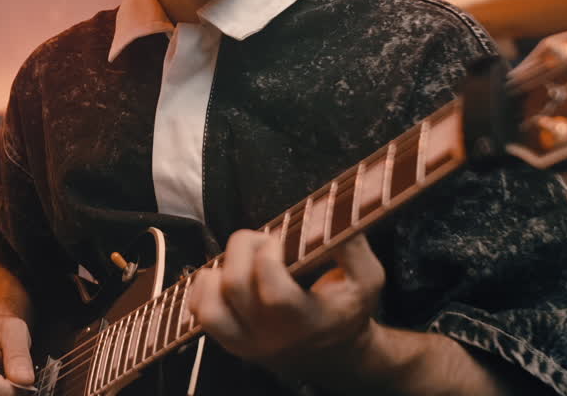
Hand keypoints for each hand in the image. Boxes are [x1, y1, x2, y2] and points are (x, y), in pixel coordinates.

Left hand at [187, 230, 385, 379]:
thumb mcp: (366, 280)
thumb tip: (328, 213)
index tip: (281, 241)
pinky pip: (200, 313)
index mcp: (308, 322)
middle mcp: (272, 337)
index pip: (275, 293)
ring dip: (220, 269)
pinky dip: (204, 287)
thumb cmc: (347, 309)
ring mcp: (247, 343)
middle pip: (235, 287)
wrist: (335, 354)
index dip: (269, 257)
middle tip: (263, 241)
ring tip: (243, 260)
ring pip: (210, 305)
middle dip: (243, 249)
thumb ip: (353, 247)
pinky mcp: (230, 342)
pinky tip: (225, 274)